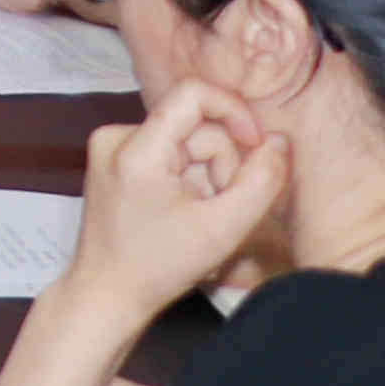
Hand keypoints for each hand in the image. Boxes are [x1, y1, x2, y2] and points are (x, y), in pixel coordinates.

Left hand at [66, 77, 293, 316]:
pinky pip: (170, 153)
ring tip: (198, 214)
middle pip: (197, 126)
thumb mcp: (225, 227)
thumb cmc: (159, 266)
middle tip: (219, 207)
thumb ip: (261, 180)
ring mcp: (111, 148)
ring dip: (207, 175)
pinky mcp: (115, 160)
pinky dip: (189, 178)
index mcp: (134, 148)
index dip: (235, 112)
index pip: (194, 93)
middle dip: (222, 164)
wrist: (107, 292)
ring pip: (187, 141)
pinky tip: (182, 210)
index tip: (257, 146)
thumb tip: (277, 141)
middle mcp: (115, 138)